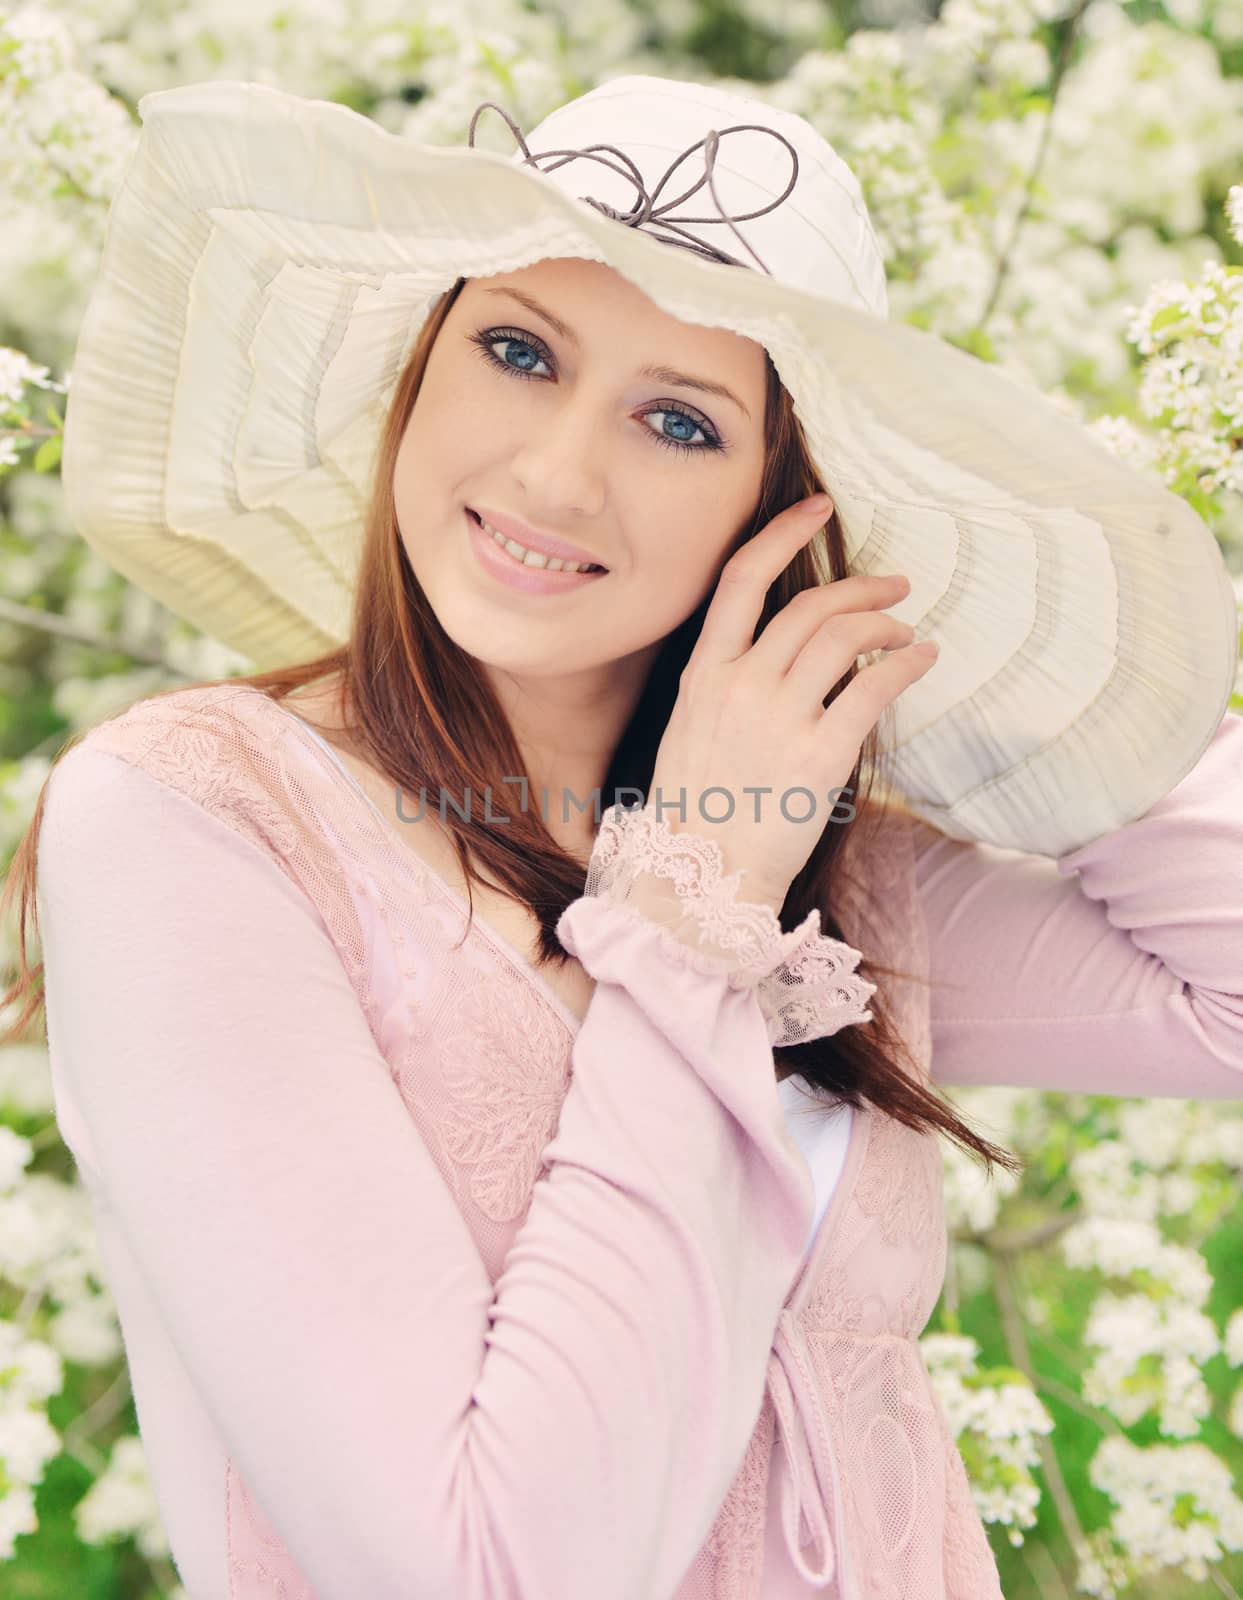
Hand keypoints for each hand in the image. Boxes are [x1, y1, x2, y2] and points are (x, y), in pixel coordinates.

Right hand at [647, 493, 936, 911]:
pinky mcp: (819, 755)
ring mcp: (778, 718)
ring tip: (907, 635)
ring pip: (844, 638)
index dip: (783, 533)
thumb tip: (784, 658)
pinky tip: (921, 661)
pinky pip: (872, 689)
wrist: (699, 882)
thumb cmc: (698, 814)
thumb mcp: (691, 734)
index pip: (742, 580)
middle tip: (896, 588)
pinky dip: (905, 666)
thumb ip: (728, 688)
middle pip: (809, 606)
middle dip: (861, 587)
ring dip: (886, 626)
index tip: (818, 508)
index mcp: (704, 675)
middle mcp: (740, 685)